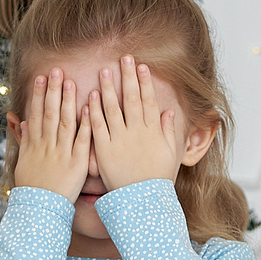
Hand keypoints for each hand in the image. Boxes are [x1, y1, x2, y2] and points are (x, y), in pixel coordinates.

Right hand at [8, 70, 90, 202]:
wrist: (40, 210)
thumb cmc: (33, 187)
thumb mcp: (23, 162)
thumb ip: (24, 139)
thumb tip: (20, 121)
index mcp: (34, 144)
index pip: (36, 114)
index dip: (38, 95)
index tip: (41, 77)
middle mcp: (47, 146)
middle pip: (49, 113)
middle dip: (53, 91)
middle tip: (56, 70)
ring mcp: (62, 153)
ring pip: (64, 123)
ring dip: (67, 101)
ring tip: (70, 82)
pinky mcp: (76, 163)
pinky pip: (82, 141)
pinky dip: (85, 124)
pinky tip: (89, 108)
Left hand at [86, 57, 184, 190]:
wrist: (143, 201)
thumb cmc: (156, 180)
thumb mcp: (168, 154)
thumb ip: (167, 131)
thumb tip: (168, 112)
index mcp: (153, 132)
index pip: (149, 101)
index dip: (145, 82)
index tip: (141, 67)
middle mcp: (137, 132)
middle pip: (132, 99)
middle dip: (128, 77)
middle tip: (124, 58)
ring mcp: (120, 140)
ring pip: (114, 109)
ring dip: (109, 88)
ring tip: (105, 71)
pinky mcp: (105, 150)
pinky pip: (98, 127)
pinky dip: (95, 111)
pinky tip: (92, 96)